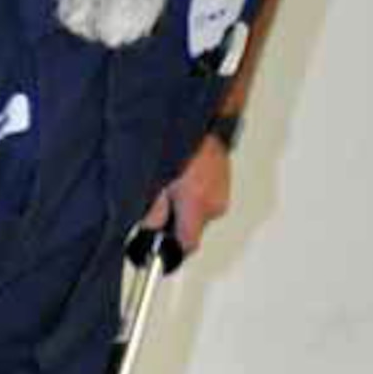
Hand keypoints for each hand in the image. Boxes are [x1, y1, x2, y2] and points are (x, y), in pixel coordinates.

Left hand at [141, 130, 232, 253]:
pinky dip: (192, 195)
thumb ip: (151, 210)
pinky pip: (205, 199)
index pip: (187, 245)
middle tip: (158, 207)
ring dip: (183, 208)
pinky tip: (183, 178)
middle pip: (192, 230)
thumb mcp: (156, 179)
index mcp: (198, 204)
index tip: (157, 255)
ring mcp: (222, 193)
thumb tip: (148, 229)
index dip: (170, 252)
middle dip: (174, 225)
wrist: (204, 118)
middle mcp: (214, 202)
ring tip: (171, 185)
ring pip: (198, 214)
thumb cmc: (184, 143)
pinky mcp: (223, 182)